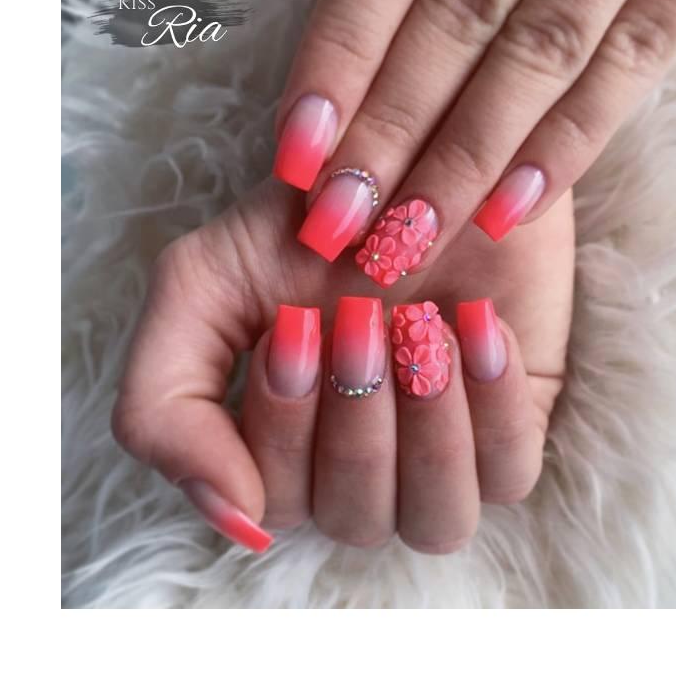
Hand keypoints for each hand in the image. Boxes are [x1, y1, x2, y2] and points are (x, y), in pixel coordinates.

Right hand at [111, 176, 573, 552]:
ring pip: (436, 520)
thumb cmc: (307, 223)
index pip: (273, 503)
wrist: (412, 155)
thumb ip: (162, 404)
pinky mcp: (512, 433)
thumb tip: (234, 518)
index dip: (283, 427)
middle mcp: (360, 474)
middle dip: (355, 413)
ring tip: (420, 325)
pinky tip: (480, 327)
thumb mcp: (201, 285)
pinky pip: (511, 475)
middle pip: (355, 517)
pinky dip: (493, 407)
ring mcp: (441, 461)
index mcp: (281, 453)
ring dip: (425, 427)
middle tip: (360, 315)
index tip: (293, 326)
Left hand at [272, 0, 675, 276]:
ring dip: (468, 159)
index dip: (338, 69)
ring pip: (534, 61)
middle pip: (453, 29)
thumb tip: (319, 106)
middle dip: (390, 133)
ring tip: (412, 235)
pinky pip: (623, 73)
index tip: (298, 156)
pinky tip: (507, 213)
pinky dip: (565, 147)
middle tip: (342, 220)